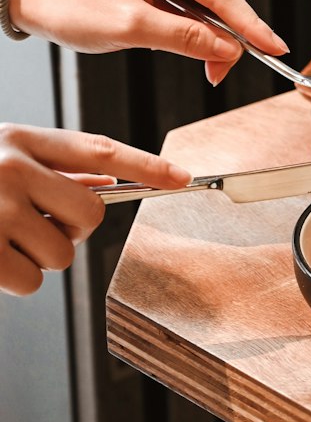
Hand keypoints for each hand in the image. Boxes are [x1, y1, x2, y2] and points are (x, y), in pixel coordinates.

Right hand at [0, 123, 191, 295]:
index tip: (182, 177)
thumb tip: (106, 182)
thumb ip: (50, 168)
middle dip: (72, 230)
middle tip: (37, 224)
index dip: (145, 165)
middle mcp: (12, 168)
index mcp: (20, 140)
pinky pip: (33, 281)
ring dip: (40, 258)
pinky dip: (18, 280)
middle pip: (91, 213)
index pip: (98, 150)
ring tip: (6, 238)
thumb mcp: (3, 159)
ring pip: (63, 254)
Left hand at [7, 0, 287, 84]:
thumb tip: (229, 49)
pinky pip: (198, 6)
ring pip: (213, 5)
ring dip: (213, 38)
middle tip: (219, 74)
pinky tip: (196, 49)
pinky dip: (200, 31)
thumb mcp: (131, 28)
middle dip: (227, 37)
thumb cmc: (73, 5)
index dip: (250, 24)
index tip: (275, 47)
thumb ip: (184, 38)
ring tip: (207, 67)